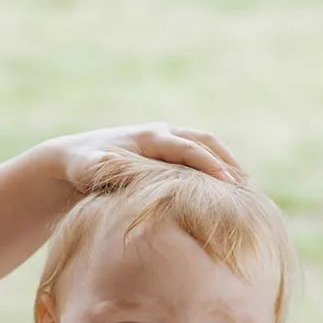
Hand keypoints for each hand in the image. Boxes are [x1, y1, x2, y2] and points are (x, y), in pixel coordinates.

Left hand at [56, 123, 242, 192]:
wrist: (73, 158)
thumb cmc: (82, 167)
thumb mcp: (91, 169)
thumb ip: (108, 169)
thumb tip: (125, 172)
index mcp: (151, 138)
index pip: (189, 149)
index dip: (210, 166)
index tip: (229, 184)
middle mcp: (162, 133)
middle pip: (205, 142)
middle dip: (228, 162)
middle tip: (250, 187)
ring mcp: (165, 140)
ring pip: (205, 146)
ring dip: (225, 163)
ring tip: (246, 188)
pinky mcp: (164, 150)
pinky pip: (196, 155)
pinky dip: (213, 167)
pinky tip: (224, 189)